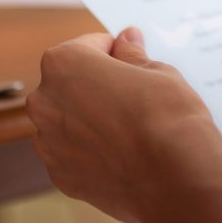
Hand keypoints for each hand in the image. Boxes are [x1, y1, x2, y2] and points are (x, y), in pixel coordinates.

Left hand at [26, 27, 221, 222]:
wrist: (176, 181)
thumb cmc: (168, 118)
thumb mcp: (158, 72)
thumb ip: (133, 55)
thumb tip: (126, 41)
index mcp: (63, 64)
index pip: (90, 46)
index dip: (117, 53)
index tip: (136, 66)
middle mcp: (45, 101)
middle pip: (72, 85)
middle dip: (98, 87)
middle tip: (136, 100)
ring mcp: (49, 143)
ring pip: (71, 122)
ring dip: (92, 121)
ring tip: (131, 133)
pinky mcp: (61, 177)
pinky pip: (75, 155)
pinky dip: (93, 154)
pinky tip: (124, 157)